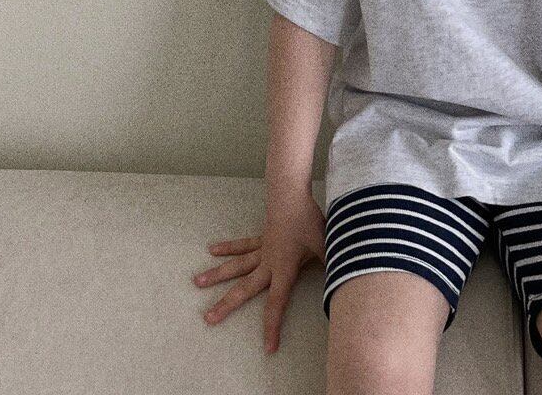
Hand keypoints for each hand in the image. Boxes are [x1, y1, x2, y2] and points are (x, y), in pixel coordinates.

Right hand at [191, 192, 326, 353]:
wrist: (292, 194)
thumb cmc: (309, 221)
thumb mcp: (325, 245)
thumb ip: (332, 264)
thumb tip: (344, 279)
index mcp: (283, 269)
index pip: (277, 304)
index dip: (272, 327)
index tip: (267, 348)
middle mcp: (268, 263)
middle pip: (244, 288)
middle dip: (226, 304)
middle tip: (208, 318)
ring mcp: (262, 249)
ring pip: (236, 266)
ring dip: (217, 274)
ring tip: (197, 282)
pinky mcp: (261, 237)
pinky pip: (242, 245)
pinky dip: (227, 248)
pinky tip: (211, 249)